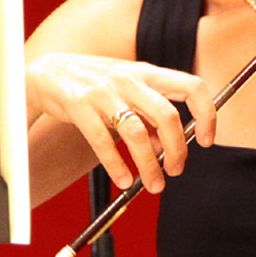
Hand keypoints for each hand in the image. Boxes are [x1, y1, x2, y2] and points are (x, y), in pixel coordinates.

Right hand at [26, 51, 215, 192]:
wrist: (49, 71)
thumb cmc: (97, 84)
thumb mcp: (129, 92)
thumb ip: (149, 116)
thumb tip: (165, 148)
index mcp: (149, 73)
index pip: (192, 87)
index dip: (206, 114)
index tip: (206, 140)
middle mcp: (131, 80)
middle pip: (167, 116)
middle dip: (177, 149)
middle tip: (175, 170)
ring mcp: (105, 92)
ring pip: (137, 133)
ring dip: (149, 165)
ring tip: (154, 184)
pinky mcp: (80, 105)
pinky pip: (103, 142)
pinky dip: (117, 165)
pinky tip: (124, 180)